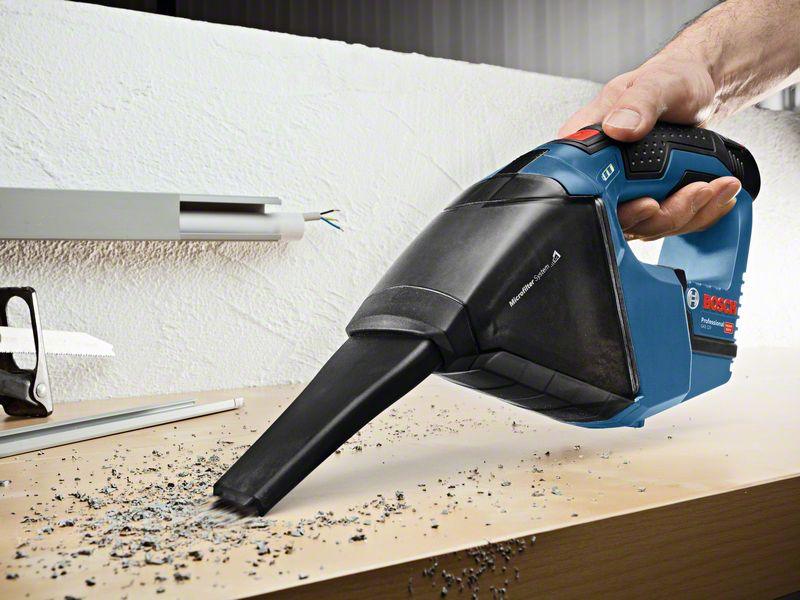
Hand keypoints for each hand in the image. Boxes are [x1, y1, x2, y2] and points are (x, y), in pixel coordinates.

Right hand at [558, 55, 740, 240]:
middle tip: (697, 189)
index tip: (647, 201)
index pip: (585, 189)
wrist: (697, 90)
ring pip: (649, 226)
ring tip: (716, 185)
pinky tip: (717, 194)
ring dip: (689, 212)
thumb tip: (618, 128)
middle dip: (664, 214)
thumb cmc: (671, 80)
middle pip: (620, 218)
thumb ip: (636, 104)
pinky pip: (671, 222)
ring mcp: (627, 191)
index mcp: (589, 147)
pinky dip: (700, 214)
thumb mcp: (655, 83)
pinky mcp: (652, 200)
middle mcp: (603, 174)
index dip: (613, 206)